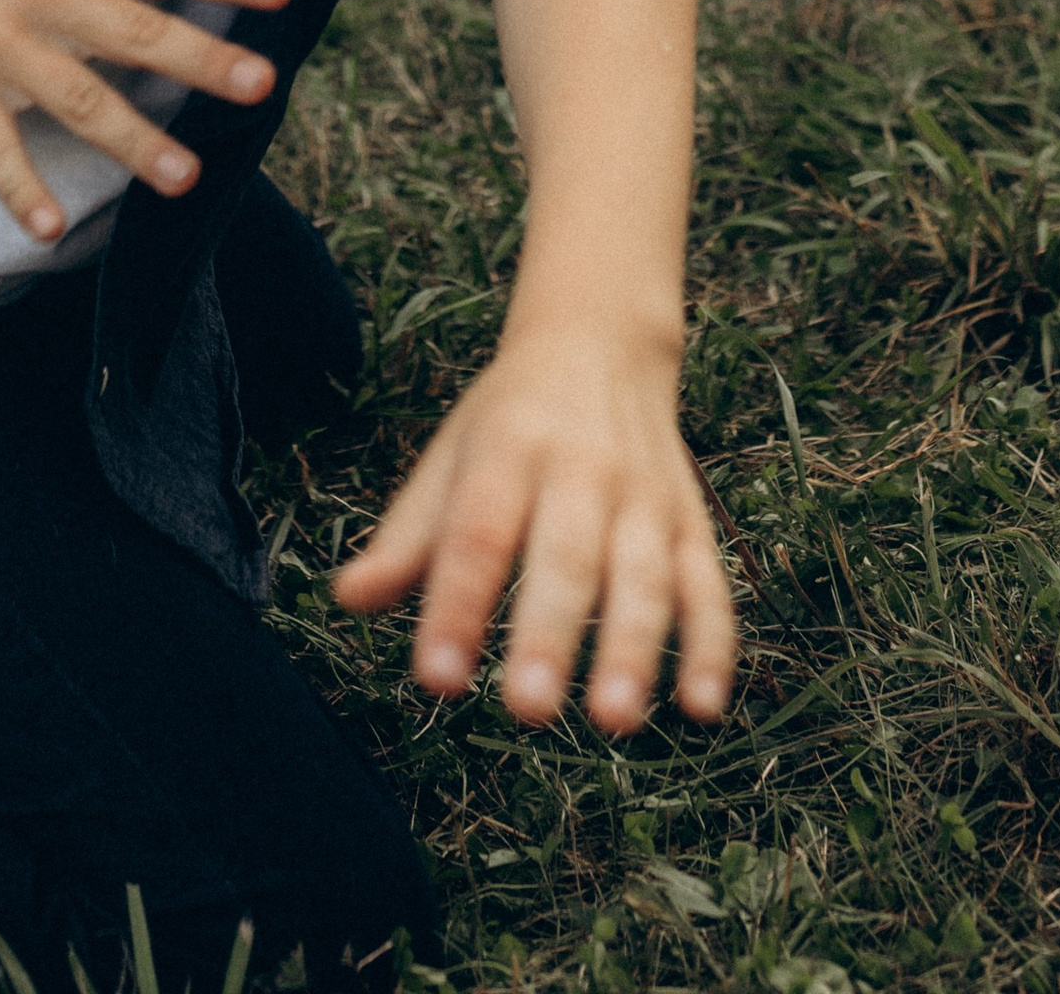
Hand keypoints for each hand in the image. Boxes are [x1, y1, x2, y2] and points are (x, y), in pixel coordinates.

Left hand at [332, 321, 736, 735]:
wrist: (602, 339)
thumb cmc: (509, 418)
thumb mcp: (451, 455)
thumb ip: (407, 536)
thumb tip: (348, 598)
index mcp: (510, 448)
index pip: (478, 533)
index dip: (457, 605)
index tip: (436, 679)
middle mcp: (583, 469)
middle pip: (566, 558)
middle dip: (549, 636)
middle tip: (528, 710)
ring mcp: (646, 496)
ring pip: (645, 577)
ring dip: (634, 650)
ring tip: (613, 720)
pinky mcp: (692, 521)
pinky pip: (708, 586)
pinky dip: (712, 646)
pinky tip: (701, 708)